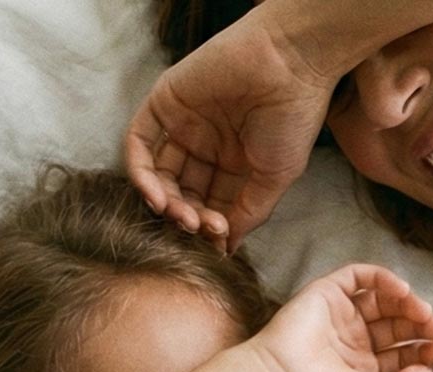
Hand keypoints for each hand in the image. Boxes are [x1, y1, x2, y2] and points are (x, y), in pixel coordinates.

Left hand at [125, 11, 334, 251]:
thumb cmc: (293, 118)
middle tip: (196, 229)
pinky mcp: (165, 102)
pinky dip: (140, 173)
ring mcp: (183, 125)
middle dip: (185, 217)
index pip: (209, 206)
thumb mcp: (275, 178)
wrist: (291, 63)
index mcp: (232, 165)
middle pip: (182, 194)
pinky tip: (156, 197)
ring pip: (158, 174)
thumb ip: (249, 213)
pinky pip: (139, 142)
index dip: (208, 228)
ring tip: (179, 216)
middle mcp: (205, 147)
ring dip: (163, 203)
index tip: (217, 242)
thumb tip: (227, 248)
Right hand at [249, 265, 432, 371]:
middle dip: (421, 327)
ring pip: (384, 300)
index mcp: (363, 370)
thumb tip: (426, 371)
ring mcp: (341, 316)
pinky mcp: (328, 293)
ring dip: (408, 303)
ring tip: (423, 312)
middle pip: (397, 327)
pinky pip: (361, 277)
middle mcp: (354, 341)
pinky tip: (402, 291)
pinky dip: (385, 279)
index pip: (402, 355)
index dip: (425, 352)